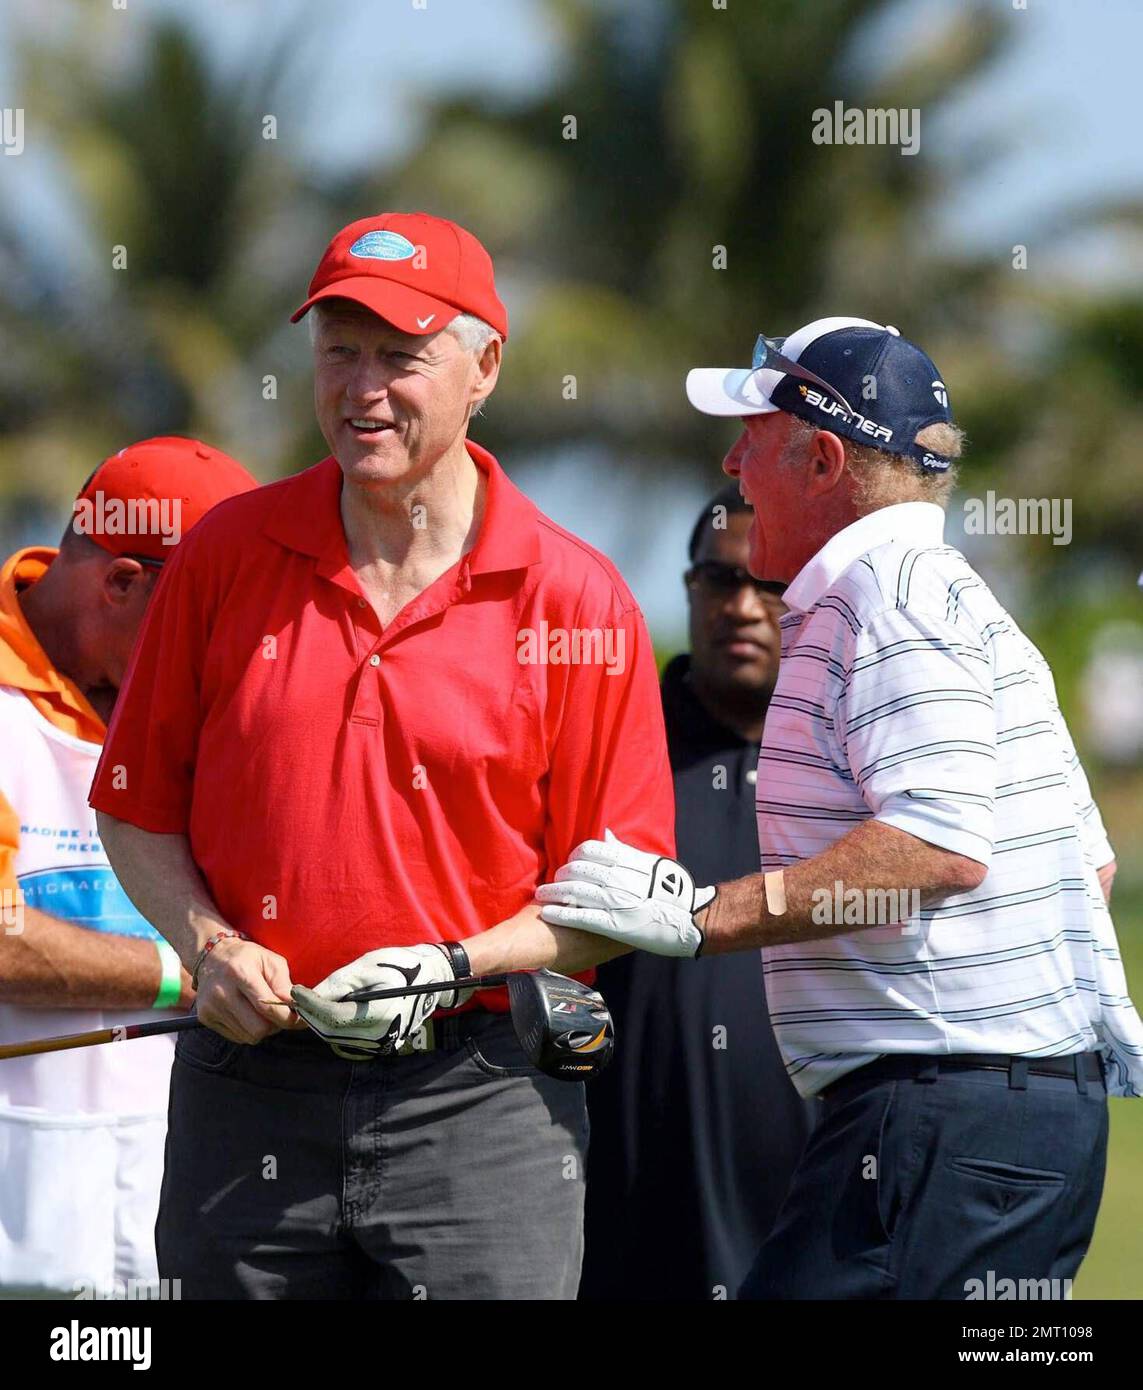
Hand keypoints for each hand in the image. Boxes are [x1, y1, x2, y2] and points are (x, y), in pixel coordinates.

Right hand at [194, 938, 300, 1043]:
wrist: (213, 956)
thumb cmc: (248, 958)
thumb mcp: (272, 961)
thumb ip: (285, 985)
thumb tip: (297, 1008)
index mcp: (240, 972)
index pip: (267, 1007)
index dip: (287, 1018)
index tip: (299, 1019)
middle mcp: (222, 991)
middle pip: (257, 1029)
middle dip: (275, 1026)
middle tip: (279, 1015)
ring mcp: (211, 1006)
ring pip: (248, 1037)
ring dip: (262, 1029)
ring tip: (262, 1012)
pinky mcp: (205, 1017)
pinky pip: (236, 1037)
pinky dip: (248, 1030)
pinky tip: (248, 1014)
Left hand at [291, 944, 467, 1060]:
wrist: (434, 978)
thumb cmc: (402, 966)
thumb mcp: (369, 966)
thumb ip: (339, 983)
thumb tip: (312, 995)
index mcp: (380, 1014)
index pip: (333, 1017)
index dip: (311, 1005)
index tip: (296, 992)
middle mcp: (381, 1035)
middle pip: (332, 1032)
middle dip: (312, 1015)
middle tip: (299, 999)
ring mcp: (383, 1043)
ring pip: (339, 1039)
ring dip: (322, 1023)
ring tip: (313, 1004)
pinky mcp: (384, 1044)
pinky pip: (350, 1040)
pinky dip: (336, 1028)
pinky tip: (332, 1012)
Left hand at [535, 829, 715, 958]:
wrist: (692, 919)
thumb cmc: (675, 891)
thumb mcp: (654, 863)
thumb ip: (627, 851)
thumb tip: (607, 834)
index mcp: (628, 861)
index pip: (590, 850)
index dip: (574, 856)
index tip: (570, 863)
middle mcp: (619, 879)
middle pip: (577, 870)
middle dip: (560, 875)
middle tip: (553, 881)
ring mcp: (615, 902)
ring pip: (574, 892)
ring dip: (553, 893)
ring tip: (542, 895)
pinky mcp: (613, 925)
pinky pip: (580, 917)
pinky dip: (561, 914)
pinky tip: (548, 913)